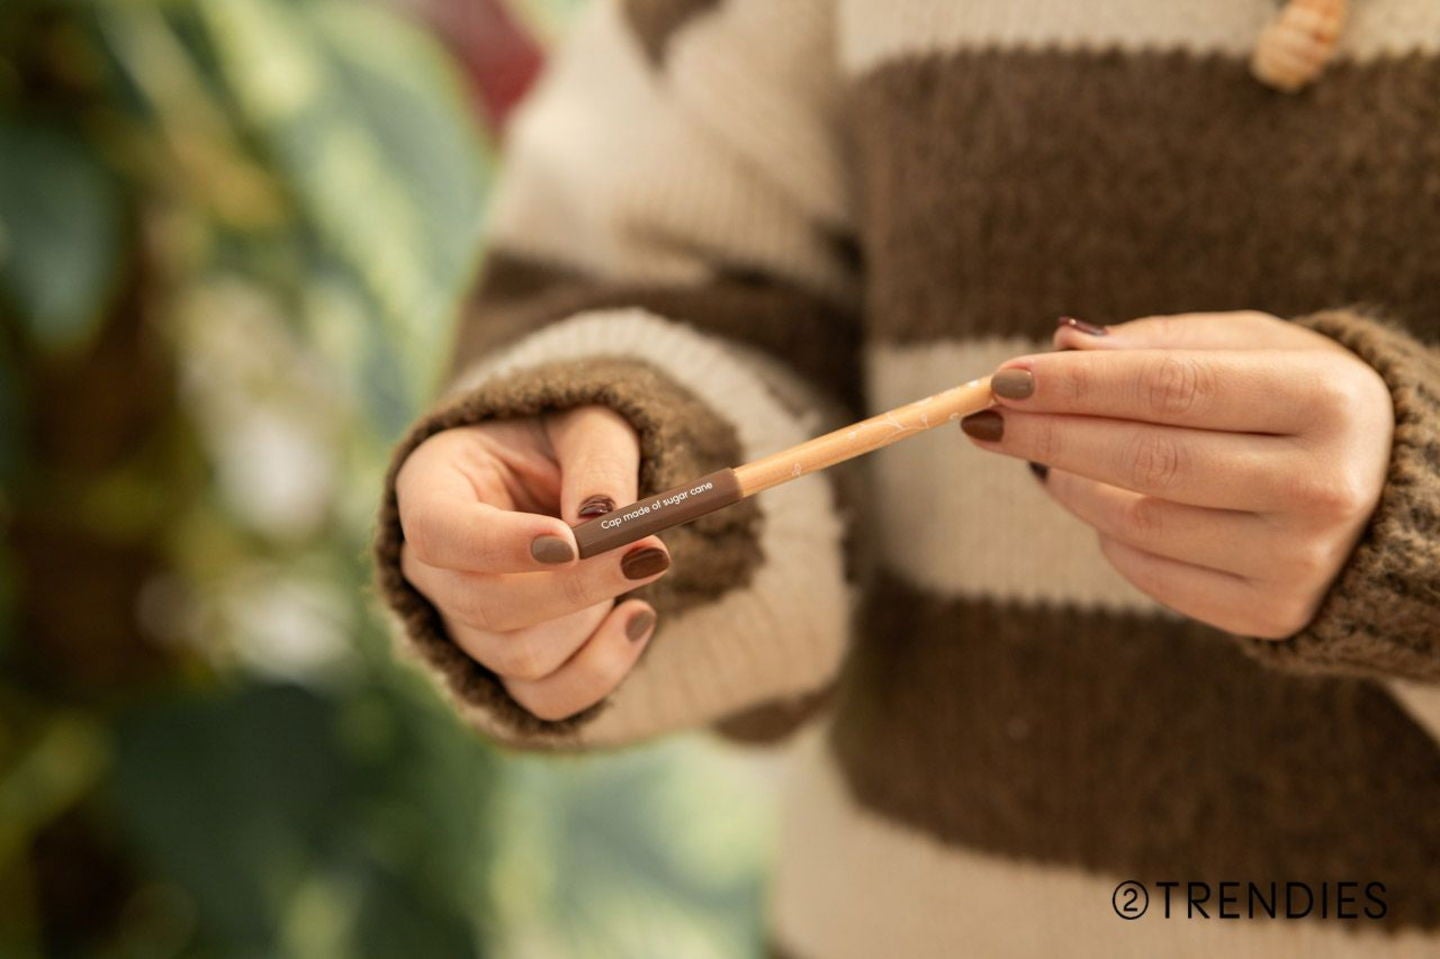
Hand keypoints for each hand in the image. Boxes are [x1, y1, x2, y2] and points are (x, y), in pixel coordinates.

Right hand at [395, 405, 666, 719]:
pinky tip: (638, 618)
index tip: (571, 540)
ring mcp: (459, 627)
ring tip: (638, 565)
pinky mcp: (503, 671)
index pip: (438, 532)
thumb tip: (602, 516)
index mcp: (431, 487)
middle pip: (483, 603)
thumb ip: (598, 461)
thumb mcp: (592, 425)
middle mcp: (430, 566)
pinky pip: (545, 702)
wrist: (572, 479)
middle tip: (652, 553)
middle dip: (576, 586)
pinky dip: (602, 668)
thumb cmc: (570, 442)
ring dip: (593, 617)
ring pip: (520, 655)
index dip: (499, 545)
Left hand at [960, 311, 1394, 638]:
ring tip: (1044, 458)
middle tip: (984, 418)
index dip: (1078, 383)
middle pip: (1149, 459)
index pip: (1173, 387)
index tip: (1005, 377)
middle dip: (1050, 435)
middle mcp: (1321, 484)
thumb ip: (1164, 342)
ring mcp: (1298, 559)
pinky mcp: (1269, 611)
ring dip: (1070, 483)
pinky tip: (1105, 502)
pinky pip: (1149, 570)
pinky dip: (1109, 533)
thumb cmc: (1302, 406)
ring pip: (1138, 520)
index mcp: (1327, 400)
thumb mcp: (1259, 350)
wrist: (1395, 500)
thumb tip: (1063, 343)